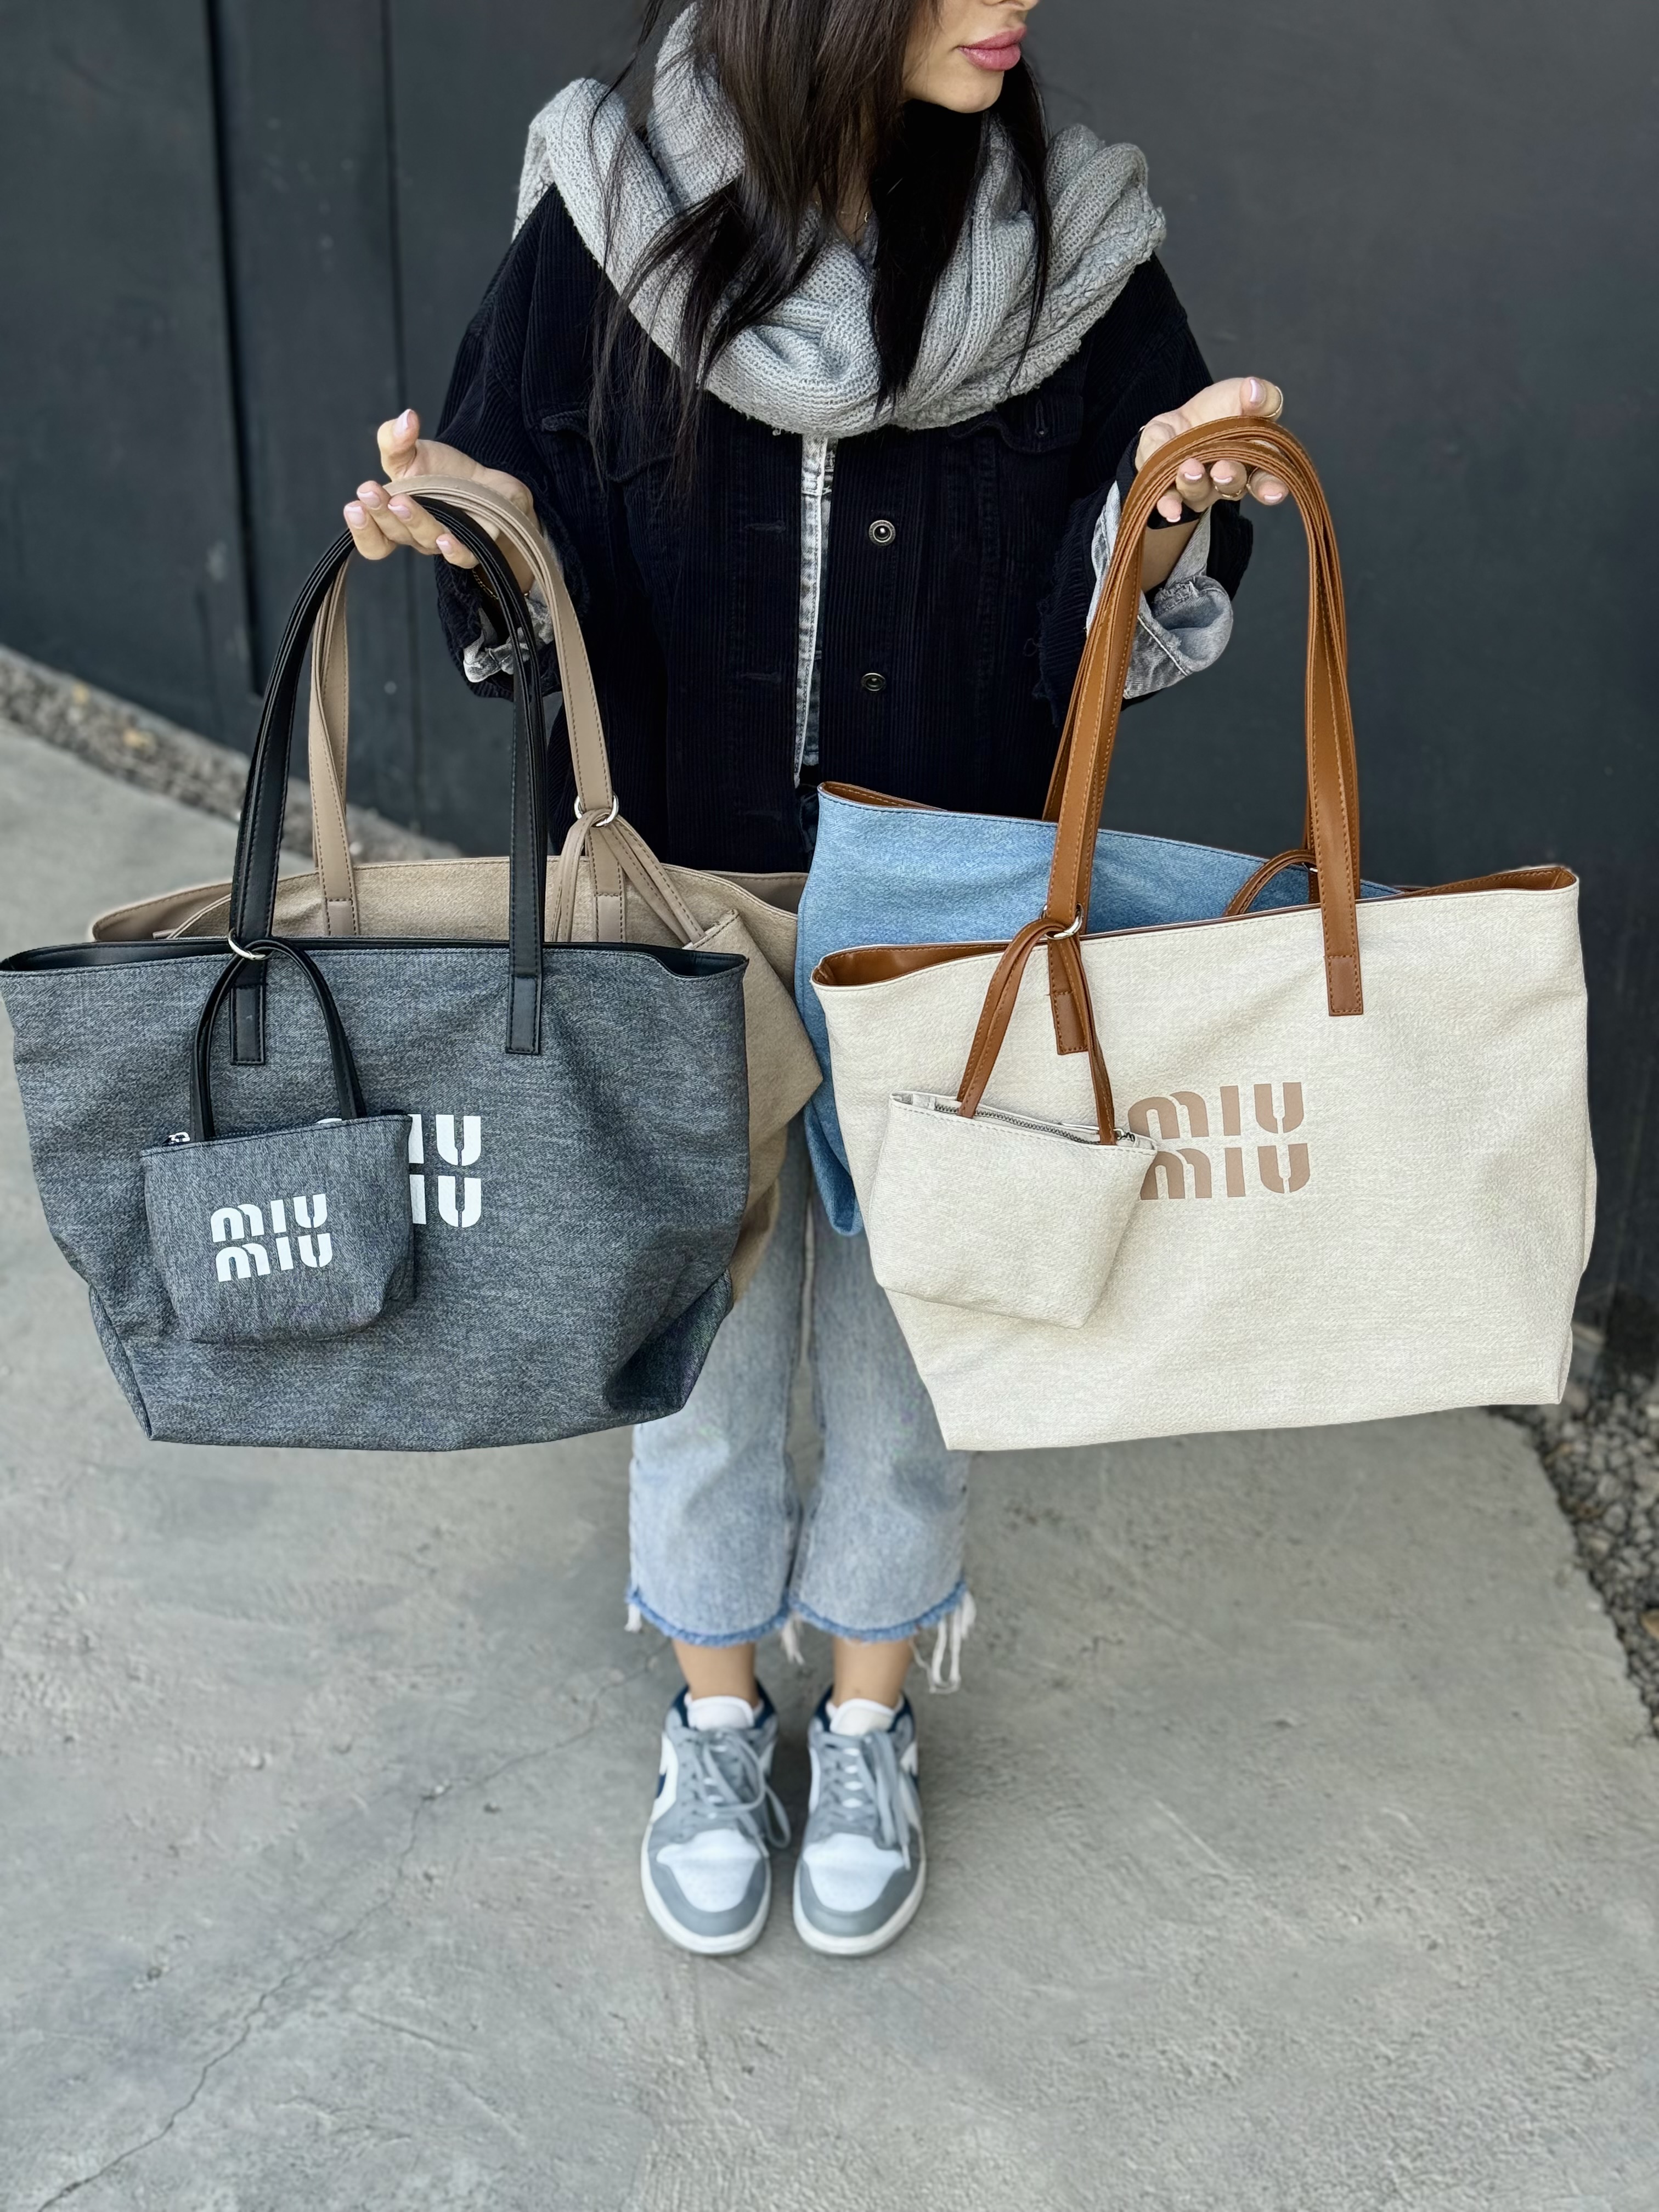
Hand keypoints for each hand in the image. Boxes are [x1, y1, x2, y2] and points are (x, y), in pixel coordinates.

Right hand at [342, 408, 536, 586]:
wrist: (486, 484)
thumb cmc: (442, 474)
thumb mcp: (411, 452)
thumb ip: (396, 439)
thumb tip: (406, 419)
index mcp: (394, 521)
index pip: (373, 540)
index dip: (361, 529)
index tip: (354, 505)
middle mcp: (415, 536)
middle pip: (393, 535)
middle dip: (380, 514)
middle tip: (370, 492)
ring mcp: (443, 542)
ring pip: (424, 539)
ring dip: (412, 520)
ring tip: (401, 501)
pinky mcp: (474, 545)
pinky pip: (462, 556)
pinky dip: (453, 549)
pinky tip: (445, 538)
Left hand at [1135, 376, 1288, 522]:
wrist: (1180, 422)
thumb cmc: (1220, 410)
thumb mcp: (1242, 393)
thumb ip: (1258, 394)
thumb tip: (1255, 391)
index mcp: (1252, 461)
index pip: (1266, 477)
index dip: (1271, 486)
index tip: (1273, 492)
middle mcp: (1226, 481)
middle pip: (1232, 485)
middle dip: (1229, 477)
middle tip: (1222, 470)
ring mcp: (1197, 488)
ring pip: (1198, 491)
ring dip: (1194, 483)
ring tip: (1189, 469)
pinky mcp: (1167, 486)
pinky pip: (1168, 498)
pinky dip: (1169, 503)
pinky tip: (1170, 509)